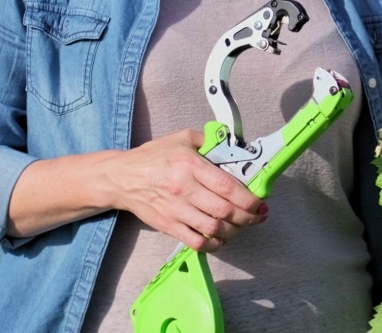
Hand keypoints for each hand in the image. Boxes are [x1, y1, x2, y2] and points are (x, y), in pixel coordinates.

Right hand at [109, 128, 266, 251]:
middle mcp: (184, 189)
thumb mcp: (182, 138)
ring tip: (242, 226)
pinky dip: (213, 244)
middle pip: (224, 210)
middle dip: (248, 217)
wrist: (122, 178)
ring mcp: (176, 210)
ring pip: (213, 228)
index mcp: (190, 165)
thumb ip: (209, 140)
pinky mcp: (168, 226)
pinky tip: (221, 238)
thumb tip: (235, 146)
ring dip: (234, 231)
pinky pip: (196, 242)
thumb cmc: (154, 156)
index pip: (227, 186)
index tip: (260, 201)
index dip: (248, 198)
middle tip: (258, 216)